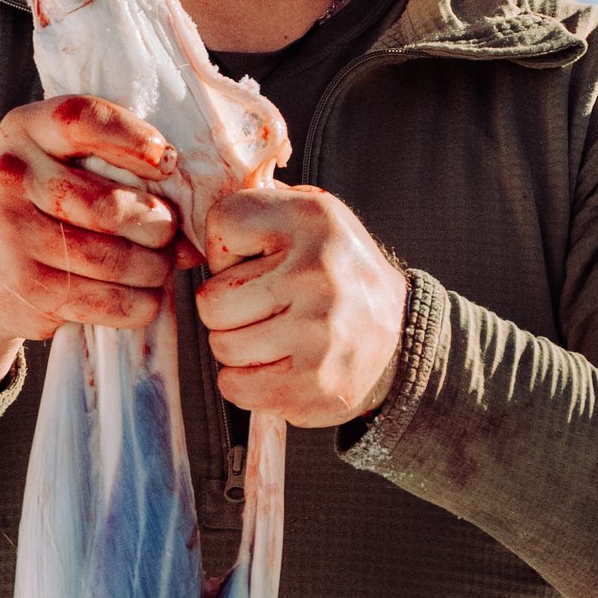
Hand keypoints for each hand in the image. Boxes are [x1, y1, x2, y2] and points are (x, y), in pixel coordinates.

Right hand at [0, 95, 178, 386]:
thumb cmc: (34, 205)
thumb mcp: (50, 160)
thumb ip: (108, 161)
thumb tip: (197, 202)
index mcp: (24, 130)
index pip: (82, 120)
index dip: (133, 139)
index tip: (166, 162)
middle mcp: (11, 177)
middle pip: (109, 205)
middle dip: (157, 225)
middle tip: (169, 234)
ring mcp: (13, 235)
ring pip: (114, 259)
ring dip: (154, 270)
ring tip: (160, 268)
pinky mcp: (26, 289)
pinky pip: (105, 302)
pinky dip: (138, 304)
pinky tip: (144, 298)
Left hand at [195, 183, 408, 428]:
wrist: (400, 339)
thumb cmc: (335, 278)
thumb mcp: (311, 221)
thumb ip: (259, 211)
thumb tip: (197, 228)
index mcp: (314, 220)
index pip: (221, 225)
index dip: (226, 252)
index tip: (256, 263)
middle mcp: (318, 271)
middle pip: (210, 300)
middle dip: (227, 310)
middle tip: (264, 310)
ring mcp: (317, 331)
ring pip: (222, 346)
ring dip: (238, 348)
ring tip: (275, 338)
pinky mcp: (313, 382)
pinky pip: (234, 386)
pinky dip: (246, 382)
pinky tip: (277, 368)